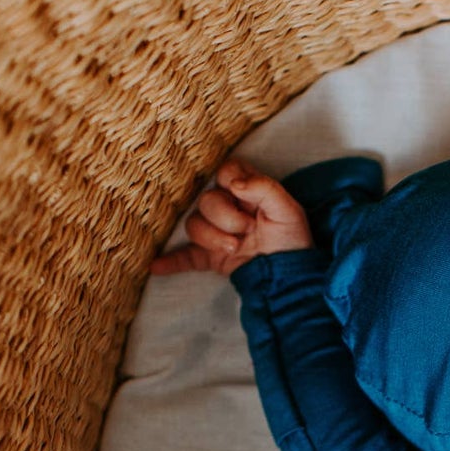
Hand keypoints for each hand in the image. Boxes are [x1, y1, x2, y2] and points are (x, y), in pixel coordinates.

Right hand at [150, 157, 313, 275]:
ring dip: (212, 238)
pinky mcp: (210, 256)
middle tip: (247, 231)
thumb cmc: (293, 241)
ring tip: (234, 248)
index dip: (231, 184)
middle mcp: (228, 208)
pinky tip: (156, 266)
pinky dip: (171, 262)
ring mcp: (216, 232)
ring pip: (194, 225)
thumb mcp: (288, 211)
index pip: (224, 172)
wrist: (290, 278)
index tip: (246, 200)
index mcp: (246, 191)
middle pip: (206, 201)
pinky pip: (185, 257)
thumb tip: (232, 183)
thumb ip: (264, 188)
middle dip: (226, 218)